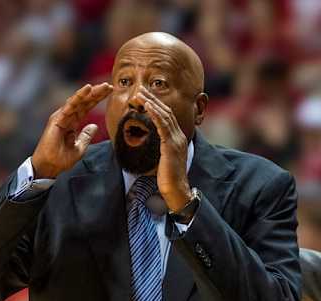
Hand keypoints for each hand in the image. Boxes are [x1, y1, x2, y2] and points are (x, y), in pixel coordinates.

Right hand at [31, 83, 112, 178]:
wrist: (49, 166)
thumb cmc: (61, 159)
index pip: (87, 107)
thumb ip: (86, 136)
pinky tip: (88, 88)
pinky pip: (70, 105)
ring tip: (104, 86)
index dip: (97, 99)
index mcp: (73, 122)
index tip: (110, 92)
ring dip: (91, 92)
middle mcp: (67, 116)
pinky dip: (79, 96)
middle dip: (97, 93)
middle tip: (110, 86)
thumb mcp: (80, 147)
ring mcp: (62, 116)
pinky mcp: (57, 119)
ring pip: (79, 100)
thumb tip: (94, 126)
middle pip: (84, 101)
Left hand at [136, 86, 190, 211]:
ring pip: (164, 116)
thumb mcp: (163, 160)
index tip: (144, 97)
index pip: (167, 117)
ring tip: (140, 94)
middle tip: (140, 90)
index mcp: (177, 139)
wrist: (176, 191)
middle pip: (166, 112)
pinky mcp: (172, 146)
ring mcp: (177, 140)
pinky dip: (155, 114)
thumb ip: (159, 149)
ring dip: (152, 103)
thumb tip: (150, 144)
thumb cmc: (168, 179)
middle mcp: (179, 136)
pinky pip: (163, 126)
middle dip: (153, 100)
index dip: (156, 105)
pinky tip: (147, 106)